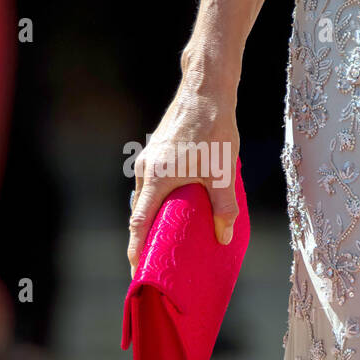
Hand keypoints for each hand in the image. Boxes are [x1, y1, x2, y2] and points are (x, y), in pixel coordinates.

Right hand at [128, 64, 239, 277]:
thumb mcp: (223, 171)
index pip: (140, 222)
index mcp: (158, 177)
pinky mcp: (156, 152)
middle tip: (154, 262)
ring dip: (152, 218)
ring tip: (165, 239)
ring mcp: (149, 159)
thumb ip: (223, 206)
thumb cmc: (214, 127)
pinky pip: (151, 185)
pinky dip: (157, 201)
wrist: (205, 89)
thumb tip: (222, 237)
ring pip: (145, 198)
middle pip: (140, 212)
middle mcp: (147, 169)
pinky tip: (174, 208)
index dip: (137, 248)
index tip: (136, 269)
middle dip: (145, 238)